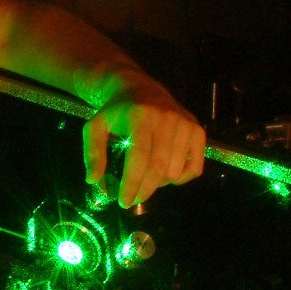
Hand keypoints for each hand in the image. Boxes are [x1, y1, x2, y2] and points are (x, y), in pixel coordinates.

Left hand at [82, 86, 204, 208]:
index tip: (123, 201)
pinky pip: (194, 167)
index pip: (139, 158)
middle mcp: (167, 118)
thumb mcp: (95, 127)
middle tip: (131, 200)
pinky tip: (164, 176)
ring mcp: (186, 124)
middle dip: (144, 190)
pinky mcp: (197, 130)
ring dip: (159, 185)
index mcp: (141, 116)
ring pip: (175, 171)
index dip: (132, 184)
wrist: (139, 88)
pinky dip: (180, 179)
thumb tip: (93, 180)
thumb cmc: (116, 112)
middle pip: (159, 168)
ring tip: (144, 181)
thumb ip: (93, 153)